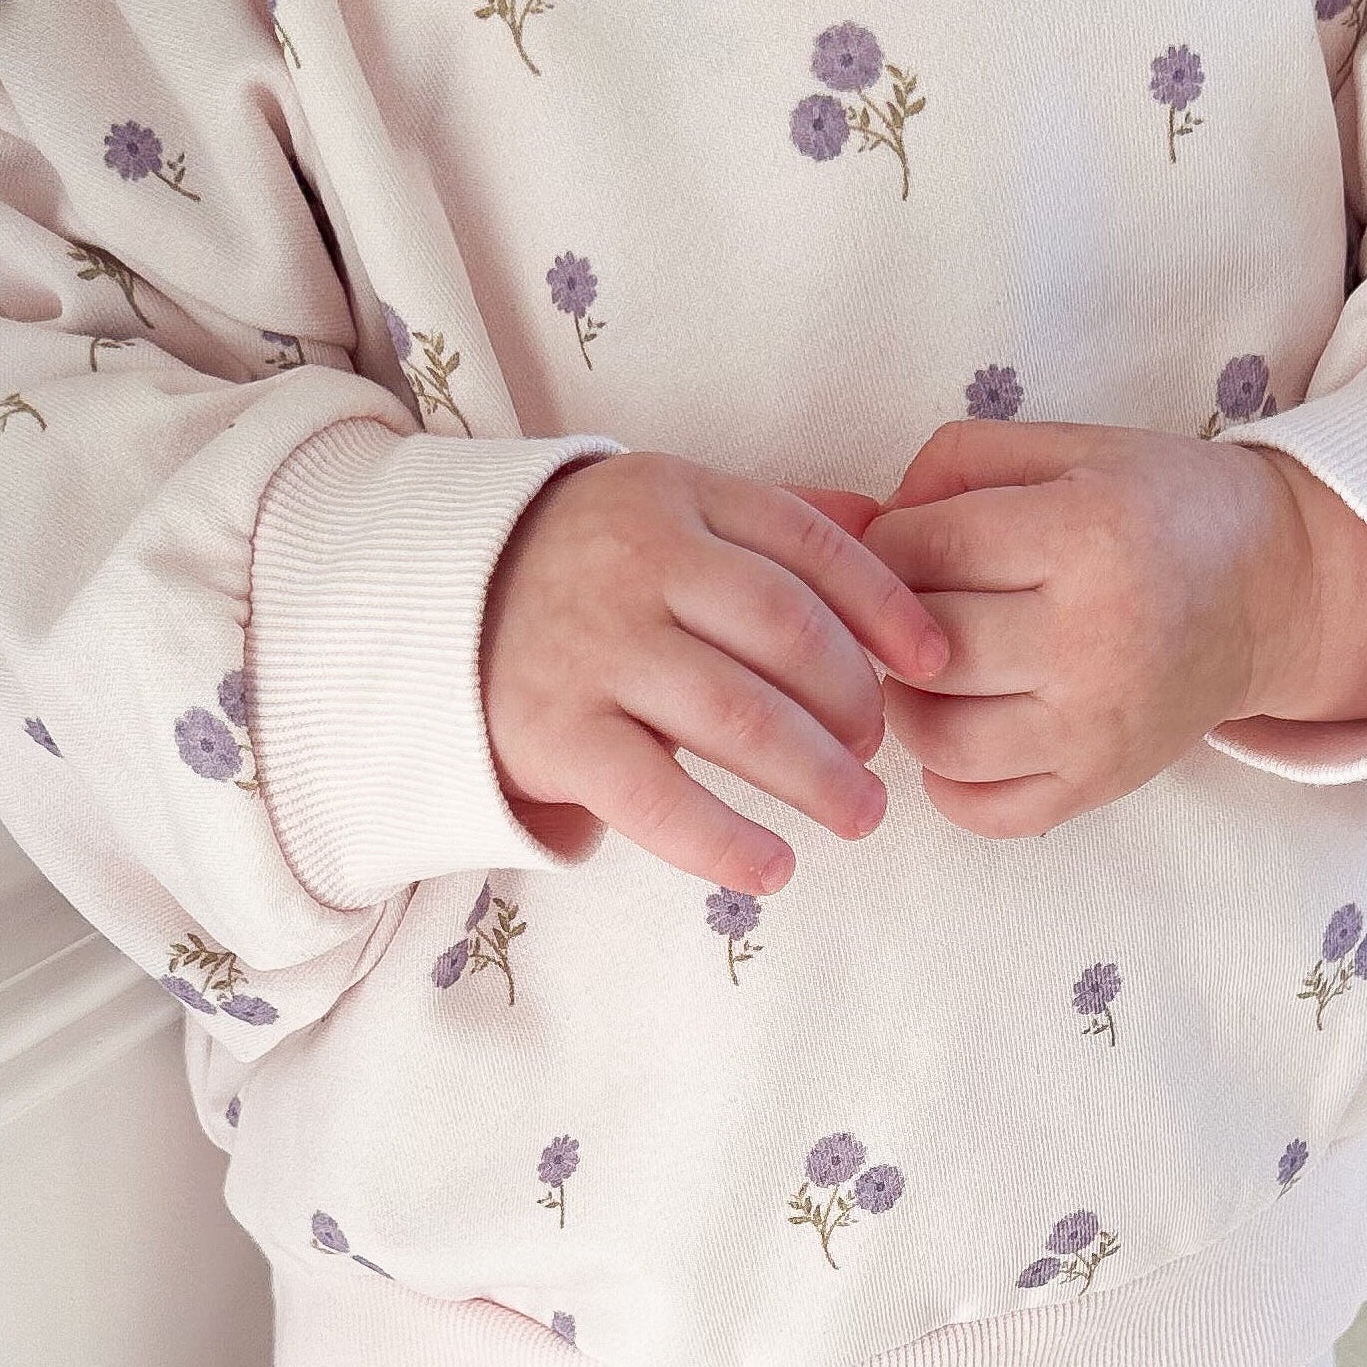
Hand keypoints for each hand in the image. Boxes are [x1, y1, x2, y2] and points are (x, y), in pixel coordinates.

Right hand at [481, 457, 947, 890]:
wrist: (430, 606)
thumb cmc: (589, 567)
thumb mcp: (673, 512)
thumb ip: (773, 522)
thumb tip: (889, 522)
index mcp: (679, 496)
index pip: (809, 544)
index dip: (887, 606)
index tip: (937, 663)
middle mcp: (637, 562)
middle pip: (784, 631)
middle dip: (854, 700)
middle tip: (881, 750)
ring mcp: (593, 647)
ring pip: (736, 715)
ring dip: (816, 775)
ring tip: (861, 815)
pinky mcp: (552, 731)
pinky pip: (656, 796)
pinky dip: (725, 841)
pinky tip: (775, 869)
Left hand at [863, 421, 1366, 836]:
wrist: (1274, 591)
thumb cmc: (1161, 508)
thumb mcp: (1072, 446)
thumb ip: (958, 462)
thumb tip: (867, 523)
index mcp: (1088, 535)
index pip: (923, 548)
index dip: (885, 541)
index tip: (903, 541)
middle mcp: (1095, 639)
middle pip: (925, 647)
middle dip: (889, 622)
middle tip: (907, 605)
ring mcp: (1098, 725)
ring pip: (938, 737)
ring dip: (907, 702)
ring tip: (929, 667)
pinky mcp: (1102, 783)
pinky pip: (984, 811)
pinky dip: (947, 779)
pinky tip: (962, 727)